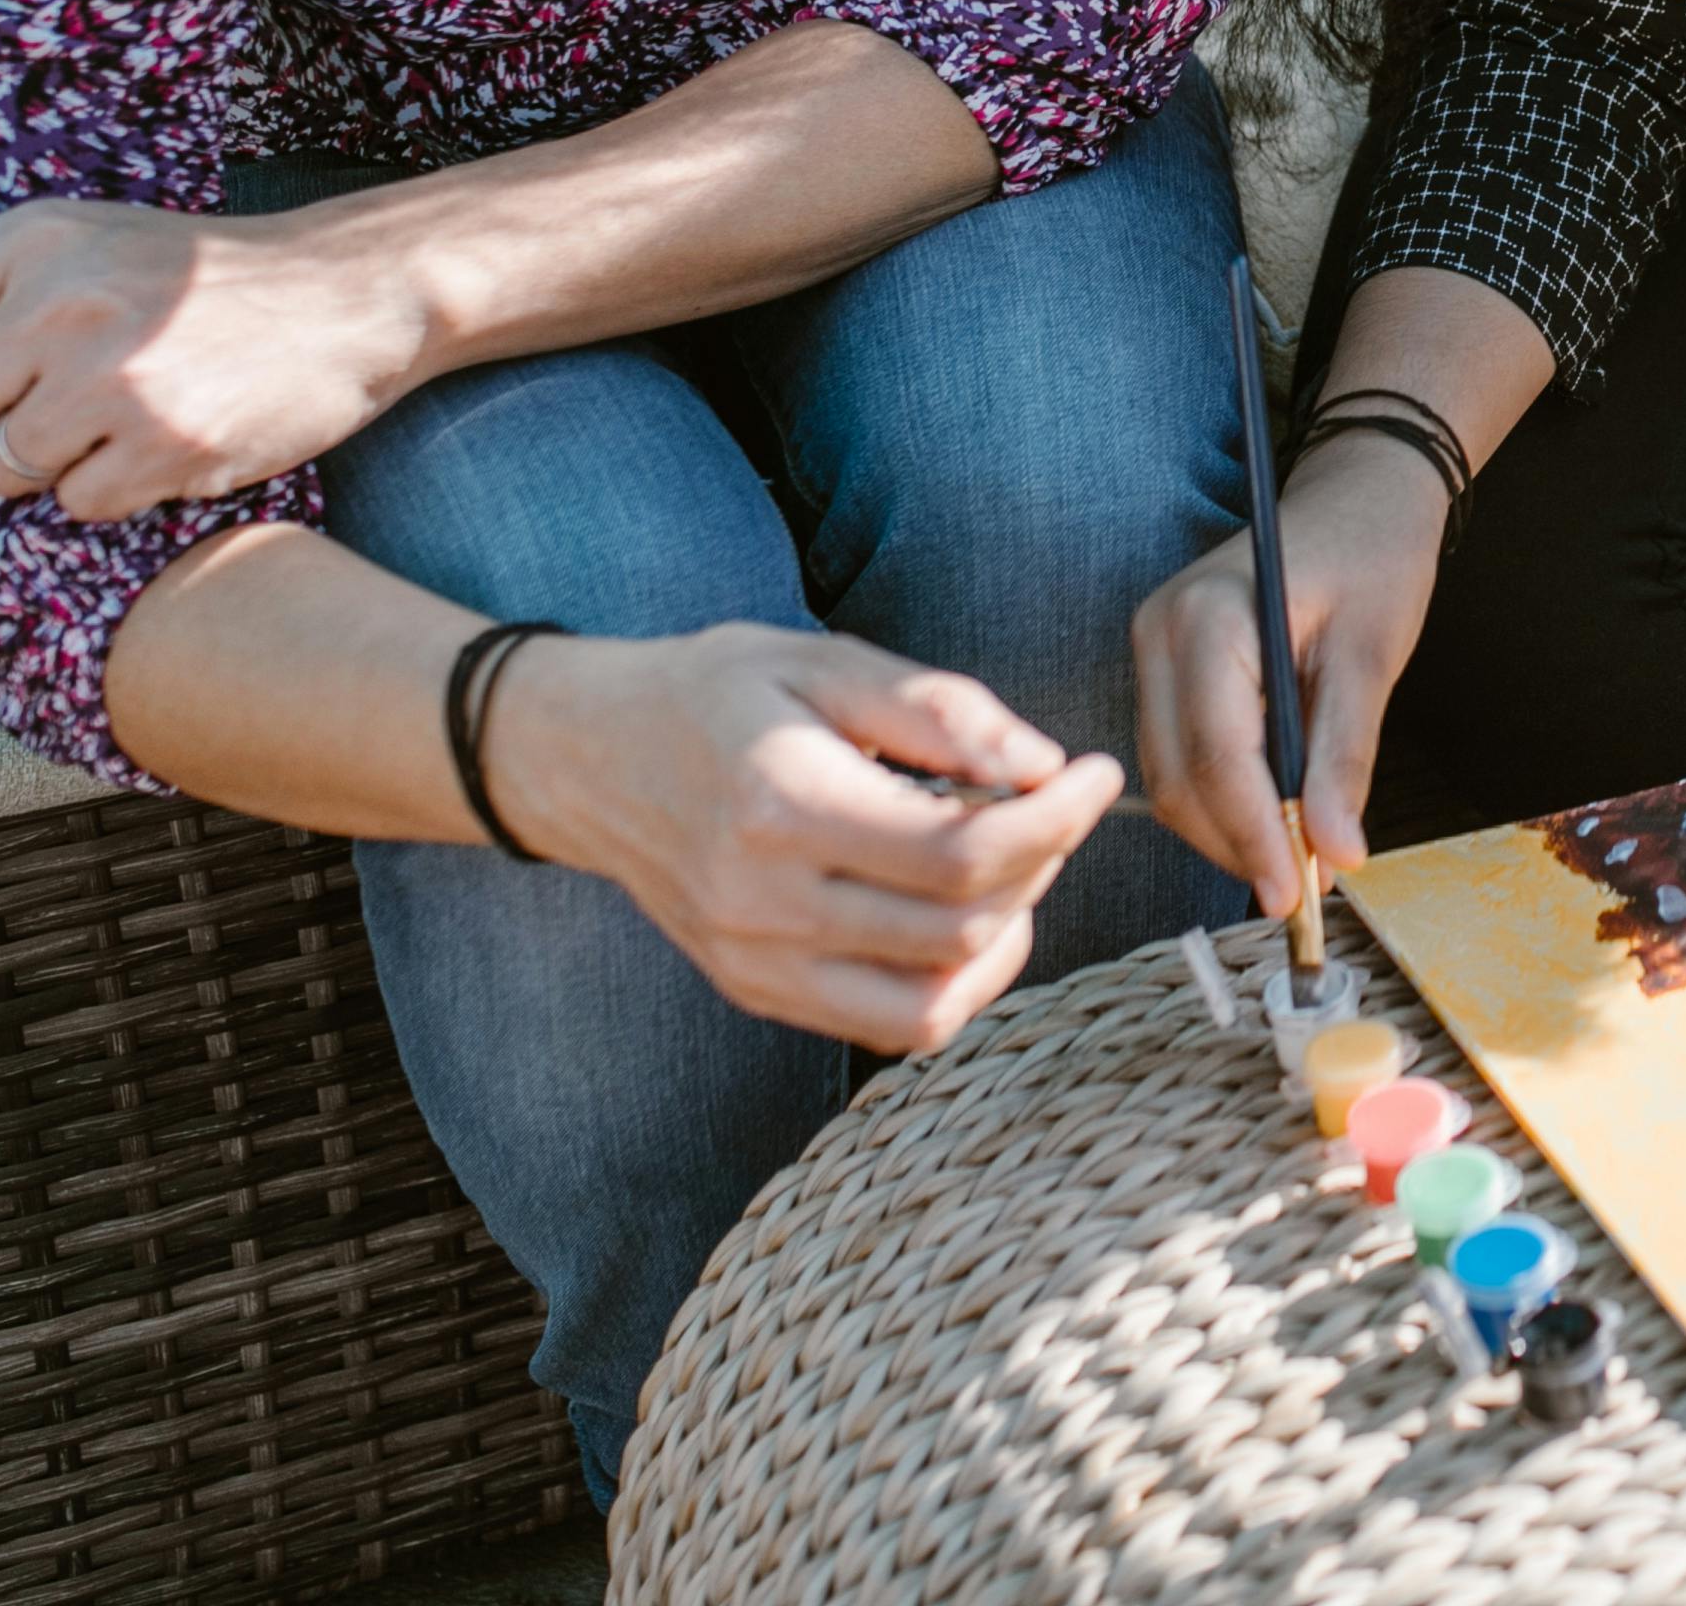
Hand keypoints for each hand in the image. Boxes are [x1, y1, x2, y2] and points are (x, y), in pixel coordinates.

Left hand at [0, 197, 435, 522]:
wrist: (349, 294)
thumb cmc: (198, 274)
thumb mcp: (80, 239)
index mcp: (34, 241)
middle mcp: (65, 305)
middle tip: (46, 395)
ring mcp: (117, 381)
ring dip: (43, 460)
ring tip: (112, 415)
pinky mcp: (167, 448)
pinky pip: (74, 505)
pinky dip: (107, 488)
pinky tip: (157, 442)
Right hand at [489, 624, 1124, 1054]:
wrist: (592, 757)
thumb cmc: (715, 693)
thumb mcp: (822, 660)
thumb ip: (938, 710)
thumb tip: (1043, 763)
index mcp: (782, 803)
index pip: (962, 852)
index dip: (1055, 818)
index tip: (1093, 772)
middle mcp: (763, 901)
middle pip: (960, 928)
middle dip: (1041, 864)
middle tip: (1049, 803)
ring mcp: (755, 964)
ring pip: (932, 1002)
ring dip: (1005, 934)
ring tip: (1006, 859)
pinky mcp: (757, 994)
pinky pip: (887, 1025)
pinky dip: (951, 980)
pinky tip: (961, 914)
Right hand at [1131, 437, 1448, 910]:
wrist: (1356, 495)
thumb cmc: (1372, 556)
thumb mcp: (1373, 653)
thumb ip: (1345, 755)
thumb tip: (1336, 852)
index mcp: (1207, 617)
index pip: (1218, 756)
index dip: (1255, 837)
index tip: (1297, 895)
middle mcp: (1159, 632)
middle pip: (1180, 778)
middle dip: (1238, 846)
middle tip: (1305, 892)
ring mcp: (1152, 650)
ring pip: (1170, 777)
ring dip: (1227, 832)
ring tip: (1298, 862)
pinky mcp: (1163, 668)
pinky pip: (1178, 755)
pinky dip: (1221, 800)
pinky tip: (1274, 820)